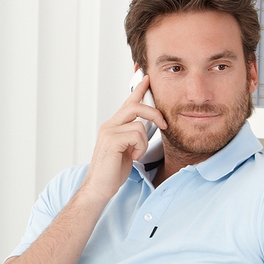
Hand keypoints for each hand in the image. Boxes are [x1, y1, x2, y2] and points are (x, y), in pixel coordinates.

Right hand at [79, 74, 166, 202]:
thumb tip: (148, 127)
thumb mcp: (127, 149)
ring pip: (139, 124)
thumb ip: (134, 136)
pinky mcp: (112, 140)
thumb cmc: (112, 171)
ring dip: (144, 142)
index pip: (128, 102)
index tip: (146, 76)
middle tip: (165, 125)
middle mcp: (109, 125)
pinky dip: (140, 148)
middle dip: (154, 113)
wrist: (99, 187)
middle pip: (135, 105)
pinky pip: (137, 135)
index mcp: (113, 125)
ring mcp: (109, 131)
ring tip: (136, 155)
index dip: (138, 88)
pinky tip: (132, 158)